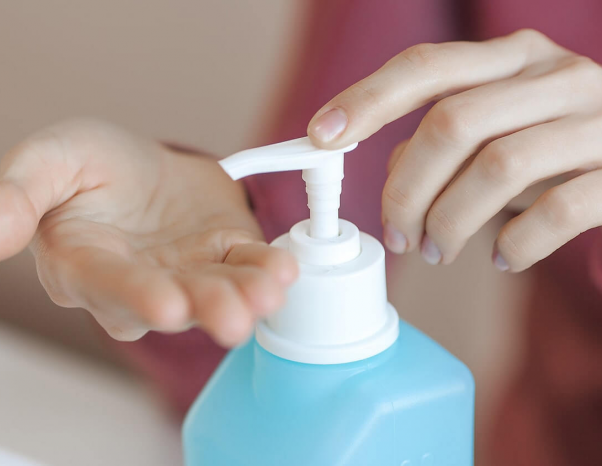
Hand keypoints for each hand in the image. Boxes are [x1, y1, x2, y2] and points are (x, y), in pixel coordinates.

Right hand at [0, 120, 296, 346]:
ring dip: (245, 298)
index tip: (163, 304)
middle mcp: (136, 284)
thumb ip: (14, 198)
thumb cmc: (86, 167)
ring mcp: (185, 276)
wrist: (140, 165)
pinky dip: (269, 271)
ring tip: (268, 293)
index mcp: (84, 264)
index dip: (134, 295)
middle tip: (229, 317)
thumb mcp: (45, 161)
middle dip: (201, 309)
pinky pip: (248, 269)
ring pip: (215, 294)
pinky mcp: (225, 259)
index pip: (106, 285)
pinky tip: (285, 270)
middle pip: (170, 303)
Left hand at [308, 29, 601, 271]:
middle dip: (407, 190)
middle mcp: (557, 76)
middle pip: (452, 123)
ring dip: (451, 221)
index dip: (367, 100)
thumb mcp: (500, 124)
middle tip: (397, 236)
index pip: (427, 66)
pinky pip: (557, 211)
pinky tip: (502, 258)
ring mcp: (597, 120)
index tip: (322, 136)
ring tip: (438, 250)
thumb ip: (444, 136)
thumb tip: (392, 171)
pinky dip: (516, 243)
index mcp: (514, 58)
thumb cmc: (557, 144)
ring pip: (497, 168)